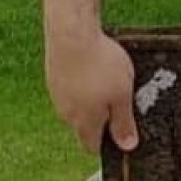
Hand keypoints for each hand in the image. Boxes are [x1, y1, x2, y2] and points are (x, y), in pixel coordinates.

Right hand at [44, 24, 138, 154]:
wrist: (71, 33)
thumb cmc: (99, 65)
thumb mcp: (122, 96)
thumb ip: (124, 123)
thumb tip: (127, 147)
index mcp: (84, 123)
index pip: (92, 147)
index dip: (108, 144)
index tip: (123, 133)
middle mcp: (66, 113)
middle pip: (86, 126)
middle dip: (104, 118)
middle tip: (121, 98)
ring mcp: (57, 95)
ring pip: (78, 106)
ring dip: (93, 99)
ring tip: (109, 78)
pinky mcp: (54, 77)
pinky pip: (72, 88)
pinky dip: (83, 83)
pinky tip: (94, 67)